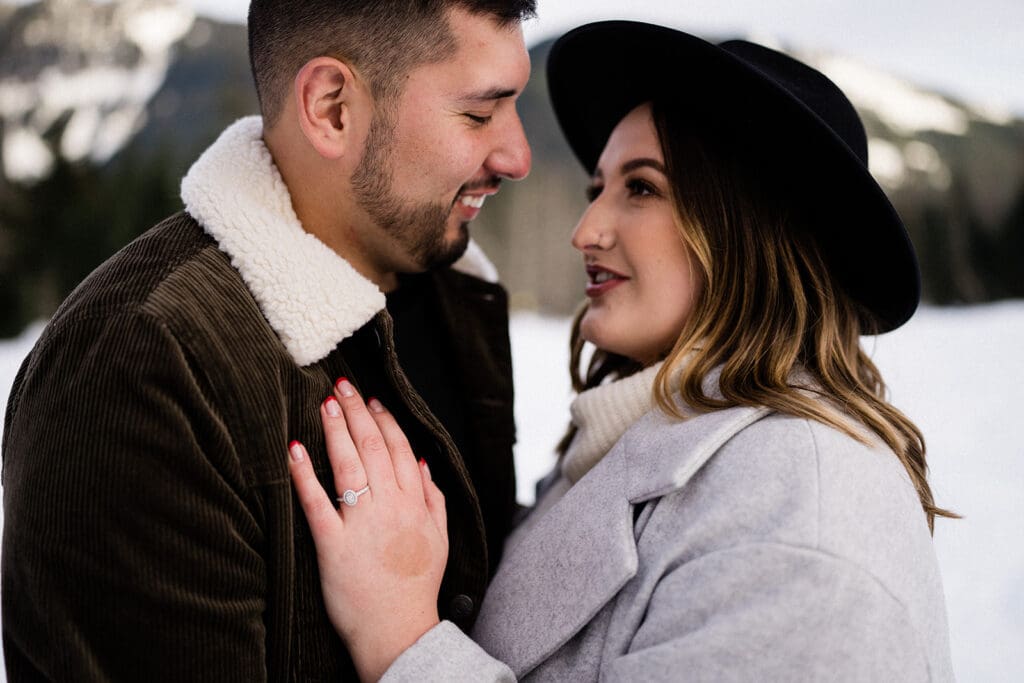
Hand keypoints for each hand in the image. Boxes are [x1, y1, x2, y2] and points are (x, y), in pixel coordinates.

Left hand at [288, 378, 448, 681]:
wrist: (399, 630)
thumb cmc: (416, 585)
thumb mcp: (439, 537)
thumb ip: (434, 497)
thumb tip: (423, 462)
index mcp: (415, 503)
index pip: (400, 448)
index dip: (385, 419)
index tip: (371, 399)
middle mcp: (390, 506)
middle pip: (373, 447)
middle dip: (356, 412)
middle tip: (341, 385)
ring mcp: (362, 524)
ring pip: (349, 466)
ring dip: (335, 431)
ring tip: (323, 403)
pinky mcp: (334, 544)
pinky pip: (317, 503)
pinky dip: (305, 474)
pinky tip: (295, 450)